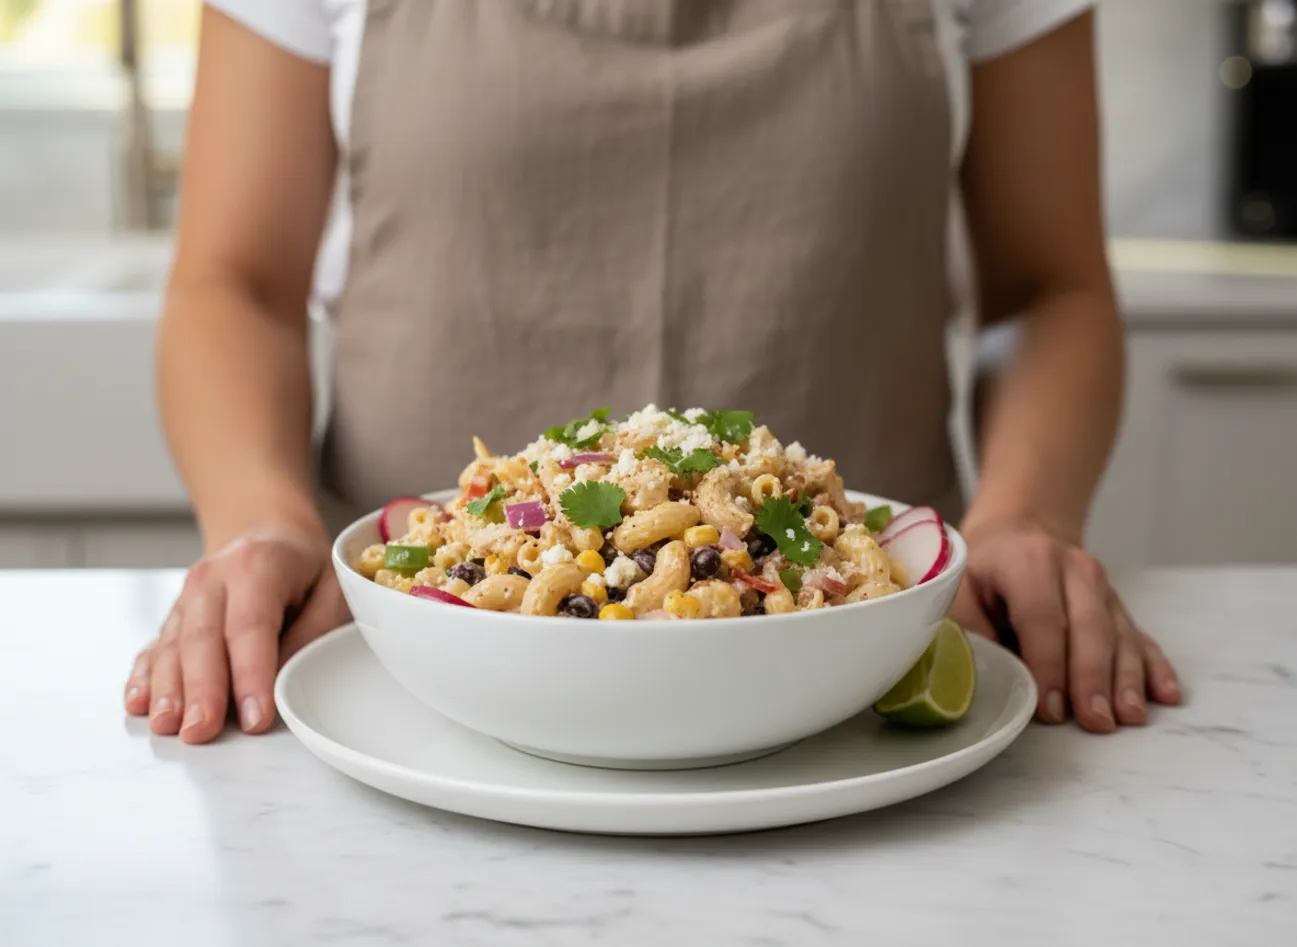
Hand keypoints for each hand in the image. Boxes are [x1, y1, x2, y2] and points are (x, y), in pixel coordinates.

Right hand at [123, 525, 349, 743]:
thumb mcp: (333, 587)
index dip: (251, 674)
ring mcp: (187, 598)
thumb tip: (285, 681)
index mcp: (258, 565)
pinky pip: (155, 649)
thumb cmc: (305, 567)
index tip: (254, 717)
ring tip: (167, 726)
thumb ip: (314, 631)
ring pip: (173, 647)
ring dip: (167, 690)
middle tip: (201, 730)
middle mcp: (213, 579)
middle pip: (203, 638)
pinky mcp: (173, 618)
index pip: (251, 625)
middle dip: (201, 689)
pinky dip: (145, 677)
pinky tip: (139, 703)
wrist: (266, 533)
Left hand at [951, 521, 1180, 732]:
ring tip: (1129, 717)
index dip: (1048, 664)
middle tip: (1095, 722)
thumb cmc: (984, 569)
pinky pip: (1141, 637)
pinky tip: (1165, 694)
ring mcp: (1103, 588)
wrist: (1020, 531)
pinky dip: (1154, 667)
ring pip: (1120, 635)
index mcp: (1029, 562)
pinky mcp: (1118, 606)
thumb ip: (968, 628)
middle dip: (1092, 679)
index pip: (1042, 616)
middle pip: (1090, 628)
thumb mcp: (959, 586)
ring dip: (1127, 679)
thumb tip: (976, 678)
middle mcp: (1074, 570)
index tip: (1051, 708)